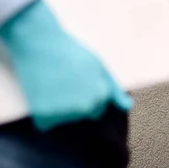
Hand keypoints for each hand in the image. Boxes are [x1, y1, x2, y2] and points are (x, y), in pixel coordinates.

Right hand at [0, 0, 132, 131]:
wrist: (40, 43)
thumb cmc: (71, 53)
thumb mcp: (99, 67)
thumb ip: (113, 89)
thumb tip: (128, 106)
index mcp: (101, 95)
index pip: (97, 109)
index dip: (87, 94)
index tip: (78, 80)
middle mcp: (86, 107)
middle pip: (82, 116)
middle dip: (75, 104)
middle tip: (64, 81)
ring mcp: (66, 113)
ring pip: (64, 120)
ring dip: (59, 109)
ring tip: (53, 85)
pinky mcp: (44, 117)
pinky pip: (46, 124)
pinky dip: (42, 113)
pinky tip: (41, 94)